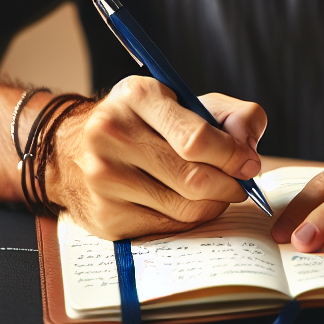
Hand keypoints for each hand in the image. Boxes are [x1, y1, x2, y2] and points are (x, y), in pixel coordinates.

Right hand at [44, 76, 266, 239]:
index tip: (248, 163)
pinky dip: (189, 218)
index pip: (195, 138)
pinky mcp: (105, 217)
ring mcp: (104, 179)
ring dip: (214, 203)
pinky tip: (186, 202)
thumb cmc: (144, 121)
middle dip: (229, 184)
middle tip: (240, 182)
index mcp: (137, 96)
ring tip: (217, 190)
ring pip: (184, 207)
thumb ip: (232, 115)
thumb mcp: (185, 100)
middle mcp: (112, 135)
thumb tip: (248, 150)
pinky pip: (168, 227)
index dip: (231, 155)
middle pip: (193, 178)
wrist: (75, 147)